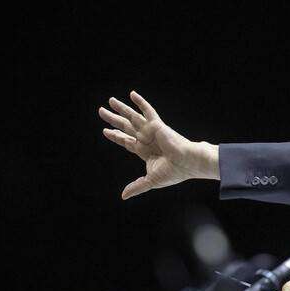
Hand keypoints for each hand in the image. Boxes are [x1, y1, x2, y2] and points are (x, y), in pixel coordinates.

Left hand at [99, 91, 218, 199]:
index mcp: (145, 151)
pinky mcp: (157, 125)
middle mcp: (146, 139)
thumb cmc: (174, 172)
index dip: (116, 136)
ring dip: (121, 109)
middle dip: (113, 120)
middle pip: (126, 127)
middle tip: (101, 112)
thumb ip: (136, 186)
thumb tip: (123, 196)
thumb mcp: (150, 181)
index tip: (106, 131)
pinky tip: (132, 94)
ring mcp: (151, 131)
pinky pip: (147, 111)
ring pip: (132, 118)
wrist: (187, 163)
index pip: (127, 141)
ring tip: (110, 101)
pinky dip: (140, 102)